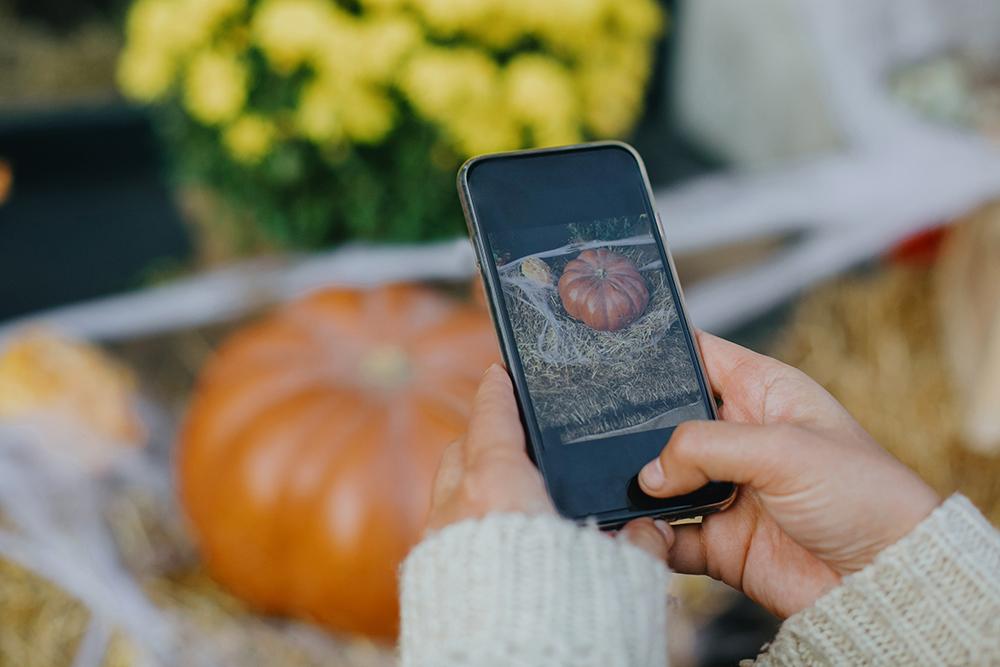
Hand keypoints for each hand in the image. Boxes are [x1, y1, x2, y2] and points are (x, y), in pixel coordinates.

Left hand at [426, 364, 673, 558]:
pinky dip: (468, 519)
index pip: (492, 417)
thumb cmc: (562, 623)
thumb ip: (638, 543)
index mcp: (499, 488)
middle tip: (512, 430)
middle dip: (484, 434)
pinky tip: (497, 539)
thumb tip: (652, 529)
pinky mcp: (432, 581)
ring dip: (473, 479)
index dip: (498, 389)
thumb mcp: (618, 574)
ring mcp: (438, 545)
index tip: (500, 372)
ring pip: (451, 492)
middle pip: (463, 450)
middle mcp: (458, 508)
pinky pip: (447, 532)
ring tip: (510, 487)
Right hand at [638, 332, 940, 617]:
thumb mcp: (785, 450)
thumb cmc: (864, 496)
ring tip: (627, 497)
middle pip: (665, 422)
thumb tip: (648, 472)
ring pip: (657, 481)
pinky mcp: (717, 540)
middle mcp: (737, 437)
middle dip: (635, 432)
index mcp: (763, 392)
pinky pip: (666, 535)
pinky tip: (647, 536)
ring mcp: (724, 490)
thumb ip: (706, 447)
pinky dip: (649, 538)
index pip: (699, 355)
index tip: (614, 353)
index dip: (661, 351)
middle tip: (608, 440)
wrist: (885, 583)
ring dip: (638, 491)